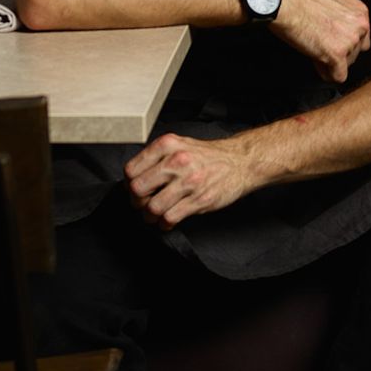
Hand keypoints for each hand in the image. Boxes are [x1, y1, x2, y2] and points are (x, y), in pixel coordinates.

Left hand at [125, 131, 264, 227]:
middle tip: (143, 204)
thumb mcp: (179, 145)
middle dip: (137, 202)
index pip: (131, 170)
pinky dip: (164, 224)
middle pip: (138, 190)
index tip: (136, 190)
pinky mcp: (199, 200)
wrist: (240, 162)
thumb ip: (156, 158)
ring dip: (150, 216)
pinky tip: (168, 220)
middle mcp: (176, 161)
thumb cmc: (208, 156)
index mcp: (168, 145)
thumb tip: (133, 179)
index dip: (130, 184)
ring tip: (156, 215)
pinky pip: (169, 218)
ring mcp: (189, 181)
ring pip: (152, 208)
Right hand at [269, 0, 370, 82]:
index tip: (333, 41)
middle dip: (339, 52)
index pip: (362, 38)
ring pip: (347, 64)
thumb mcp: (334, 3)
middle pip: (356, 52)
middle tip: (321, 46)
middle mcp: (360, 26)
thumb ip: (344, 19)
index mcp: (360, 12)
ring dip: (331, 62)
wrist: (288, 4)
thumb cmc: (302, 1)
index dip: (345, 42)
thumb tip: (341, 34)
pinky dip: (327, 74)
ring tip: (315, 50)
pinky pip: (338, 76)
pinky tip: (317, 63)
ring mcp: (350, 41)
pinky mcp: (337, 54)